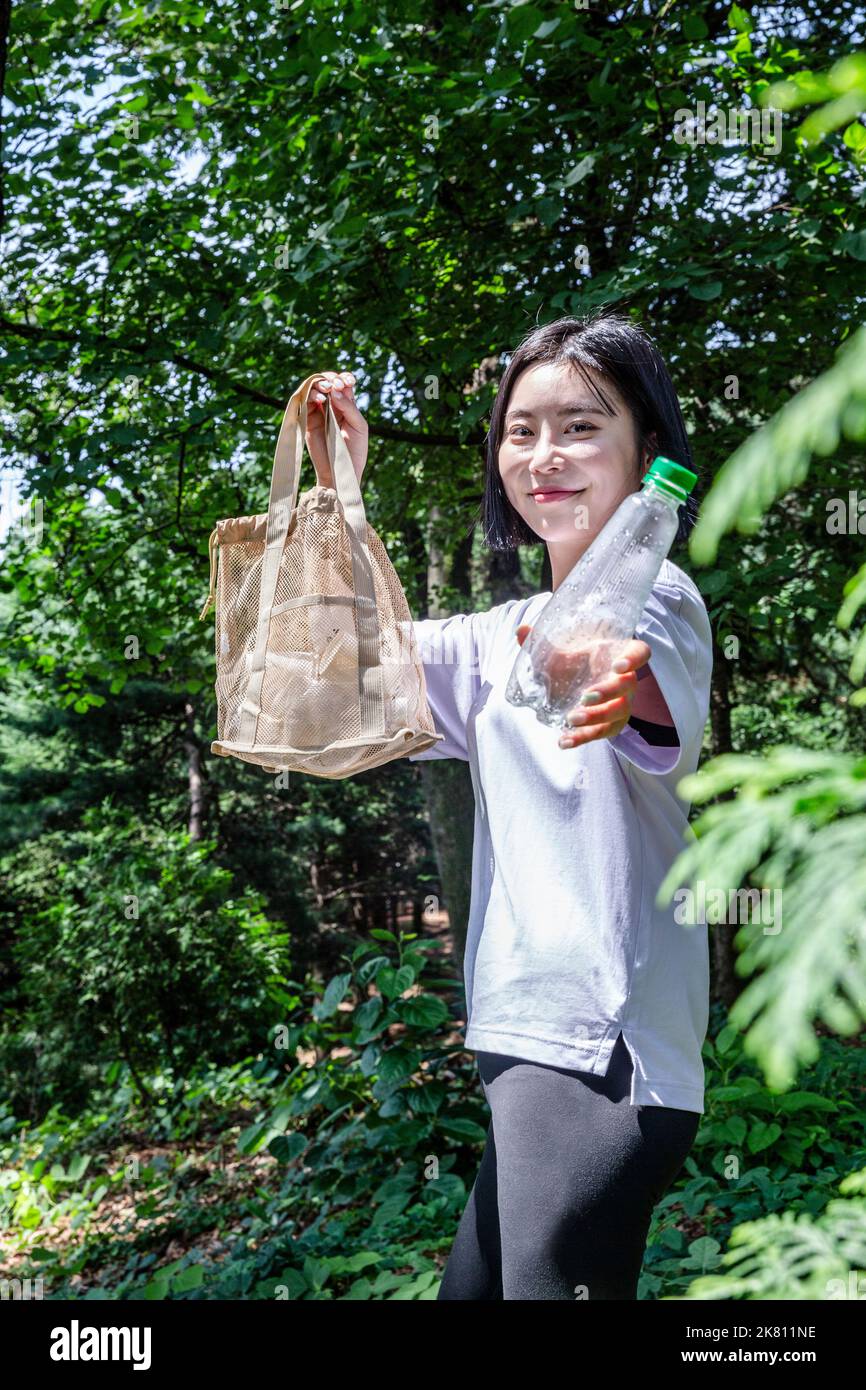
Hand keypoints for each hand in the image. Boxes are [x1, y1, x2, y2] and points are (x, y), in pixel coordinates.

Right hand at [306, 371, 367, 486]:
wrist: (341, 471)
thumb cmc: (354, 450)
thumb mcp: (358, 426)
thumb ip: (349, 407)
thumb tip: (334, 390)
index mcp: (347, 406)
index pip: (344, 384)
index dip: (344, 378)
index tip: (348, 381)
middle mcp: (332, 406)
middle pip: (328, 382)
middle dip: (331, 378)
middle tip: (335, 384)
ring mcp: (319, 412)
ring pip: (315, 389)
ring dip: (320, 384)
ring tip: (326, 389)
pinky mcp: (308, 419)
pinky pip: (305, 401)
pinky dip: (311, 394)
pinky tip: (319, 397)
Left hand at [515, 625, 651, 748]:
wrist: (580, 683)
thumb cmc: (577, 662)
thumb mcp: (562, 652)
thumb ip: (543, 643)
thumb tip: (521, 630)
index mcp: (621, 655)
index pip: (640, 653)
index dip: (633, 659)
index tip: (617, 666)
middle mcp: (627, 681)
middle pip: (627, 687)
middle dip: (607, 693)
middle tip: (585, 697)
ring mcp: (622, 704)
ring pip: (618, 713)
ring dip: (596, 718)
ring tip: (571, 719)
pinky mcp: (612, 725)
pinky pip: (602, 734)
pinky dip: (582, 738)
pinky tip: (563, 741)